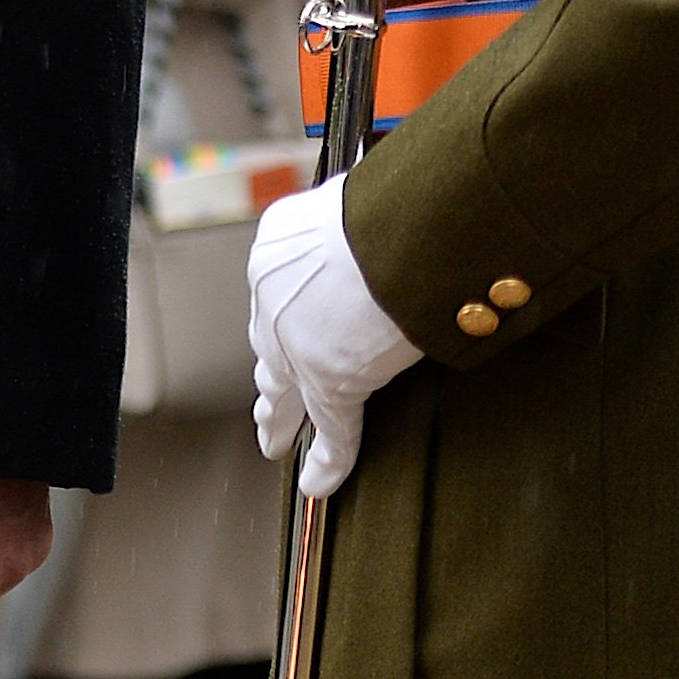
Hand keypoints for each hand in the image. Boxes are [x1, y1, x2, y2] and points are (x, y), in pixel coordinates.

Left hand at [248, 175, 418, 498]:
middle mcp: (275, 292)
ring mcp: (298, 341)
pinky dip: (327, 458)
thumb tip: (395, 201)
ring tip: (274, 441)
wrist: (410, 226)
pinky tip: (318, 483)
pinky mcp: (332, 379)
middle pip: (267, 342)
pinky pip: (331, 429)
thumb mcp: (366, 194)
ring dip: (279, 418)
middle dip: (269, 372)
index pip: (276, 289)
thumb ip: (367, 214)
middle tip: (267, 398)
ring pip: (283, 389)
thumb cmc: (405, 197)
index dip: (281, 315)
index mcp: (281, 243)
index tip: (282, 327)